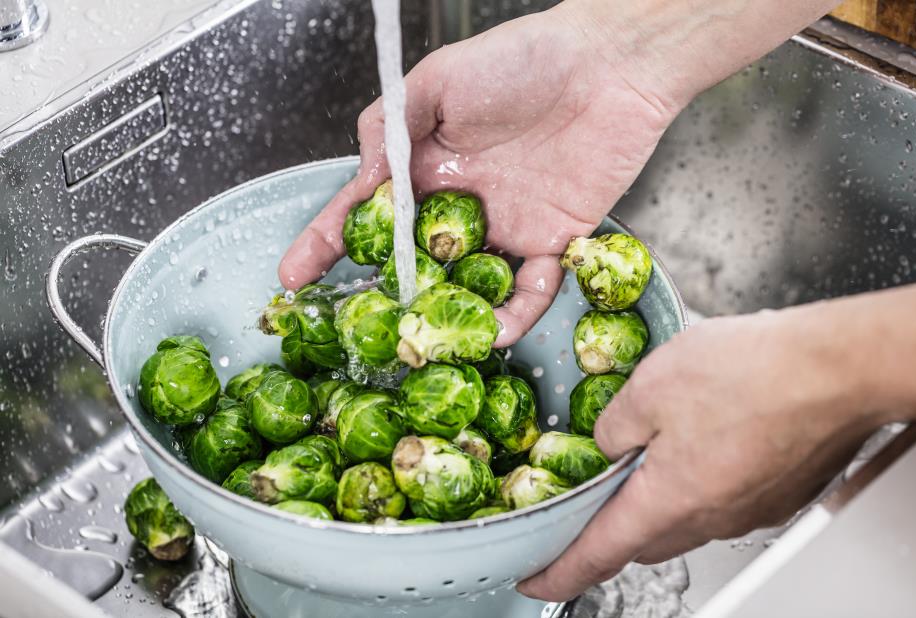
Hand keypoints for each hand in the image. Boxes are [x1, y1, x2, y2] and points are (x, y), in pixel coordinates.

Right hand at [278, 4, 682, 345]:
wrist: (609, 65)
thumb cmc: (523, 59)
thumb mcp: (438, 81)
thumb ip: (390, 129)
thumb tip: (365, 183)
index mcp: (425, 165)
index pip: (365, 211)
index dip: (326, 243)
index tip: (294, 278)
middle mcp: (458, 203)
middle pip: (412, 261)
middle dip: (384, 296)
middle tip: (362, 328)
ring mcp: (503, 227)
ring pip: (467, 286)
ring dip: (447, 318)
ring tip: (427, 344)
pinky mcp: (552, 241)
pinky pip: (531, 290)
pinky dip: (515, 314)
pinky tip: (496, 330)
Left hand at [519, 302, 891, 601]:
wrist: (836, 368)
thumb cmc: (752, 374)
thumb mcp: (649, 387)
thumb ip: (614, 425)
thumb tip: (607, 442)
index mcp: (668, 501)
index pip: (597, 554)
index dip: (558, 571)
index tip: (535, 580)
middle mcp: (709, 518)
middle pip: (641, 539)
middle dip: (609, 527)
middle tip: (588, 500)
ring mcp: (745, 510)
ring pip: (683, 518)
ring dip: (657, 497)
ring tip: (646, 453)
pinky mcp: (774, 493)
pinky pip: (720, 498)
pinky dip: (696, 480)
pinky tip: (698, 437)